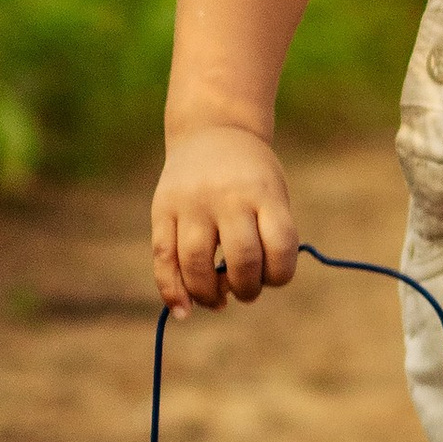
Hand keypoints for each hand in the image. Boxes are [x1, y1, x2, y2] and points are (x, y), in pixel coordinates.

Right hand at [152, 122, 299, 311]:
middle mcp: (227, 196)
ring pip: (197, 262)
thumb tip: (236, 291)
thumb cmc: (251, 177)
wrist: (213, 131)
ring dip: (209, 294)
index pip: (280, 245)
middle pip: (241, 258)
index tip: (273, 277)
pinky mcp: (162, 209)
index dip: (280, 275)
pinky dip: (172, 289)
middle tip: (243, 291)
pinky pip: (163, 257)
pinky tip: (183, 310)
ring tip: (217, 300)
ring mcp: (191, 202)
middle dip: (246, 288)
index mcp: (263, 192)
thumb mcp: (272, 195)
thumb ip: (265, 240)